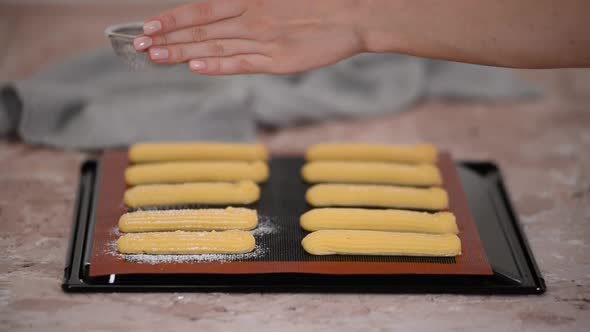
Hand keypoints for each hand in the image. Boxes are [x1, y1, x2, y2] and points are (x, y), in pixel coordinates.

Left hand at [134, 0, 366, 74]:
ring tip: (156, 57)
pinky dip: (217, 66)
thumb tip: (223, 6)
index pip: (202, 9)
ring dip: (182, 53)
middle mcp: (252, 18)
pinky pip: (241, 64)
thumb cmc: (319, 0)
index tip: (148, 25)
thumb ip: (249, 0)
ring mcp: (264, 41)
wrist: (353, 14)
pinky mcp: (278, 61)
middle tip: (140, 46)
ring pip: (214, 47)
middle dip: (168, 38)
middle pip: (201, 29)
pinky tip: (195, 67)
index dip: (173, 18)